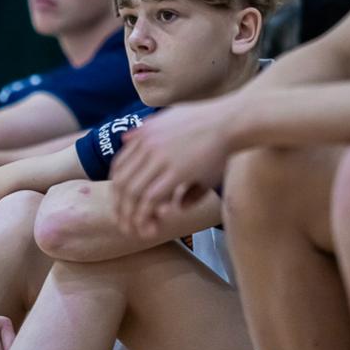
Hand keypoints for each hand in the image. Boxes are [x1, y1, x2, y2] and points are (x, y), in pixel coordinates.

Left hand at [112, 97, 235, 237]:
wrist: (231, 121)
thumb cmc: (207, 121)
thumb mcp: (171, 118)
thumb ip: (147, 128)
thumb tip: (125, 138)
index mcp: (144, 133)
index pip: (118, 166)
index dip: (118, 190)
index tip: (125, 206)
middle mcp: (147, 144)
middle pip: (121, 183)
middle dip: (121, 208)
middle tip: (127, 225)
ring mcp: (160, 157)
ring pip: (133, 194)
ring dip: (132, 217)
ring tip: (139, 232)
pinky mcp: (176, 171)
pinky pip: (151, 198)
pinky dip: (147, 215)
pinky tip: (153, 226)